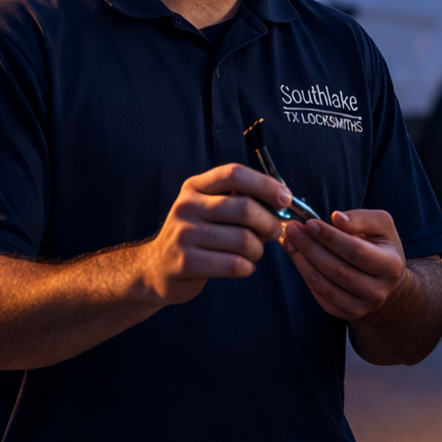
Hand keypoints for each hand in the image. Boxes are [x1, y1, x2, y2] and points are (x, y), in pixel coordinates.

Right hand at [139, 164, 289, 304]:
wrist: (157, 268)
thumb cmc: (196, 236)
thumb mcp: (207, 208)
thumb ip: (237, 200)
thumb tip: (282, 202)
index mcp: (194, 187)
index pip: (234, 174)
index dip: (265, 184)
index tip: (285, 198)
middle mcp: (186, 206)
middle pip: (244, 208)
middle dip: (269, 223)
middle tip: (273, 232)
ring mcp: (184, 234)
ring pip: (243, 240)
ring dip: (259, 250)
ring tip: (253, 253)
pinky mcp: (186, 262)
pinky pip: (234, 264)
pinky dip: (247, 268)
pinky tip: (242, 267)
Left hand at [281, 210, 407, 319]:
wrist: (386, 280)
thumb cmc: (381, 247)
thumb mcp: (382, 225)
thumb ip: (361, 218)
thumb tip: (337, 219)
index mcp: (390, 266)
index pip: (355, 251)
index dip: (329, 237)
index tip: (309, 223)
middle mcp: (378, 291)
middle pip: (337, 269)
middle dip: (310, 247)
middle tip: (292, 229)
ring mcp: (362, 306)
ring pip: (324, 285)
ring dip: (302, 261)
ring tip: (290, 241)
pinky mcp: (347, 314)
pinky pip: (320, 295)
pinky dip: (305, 274)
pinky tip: (297, 257)